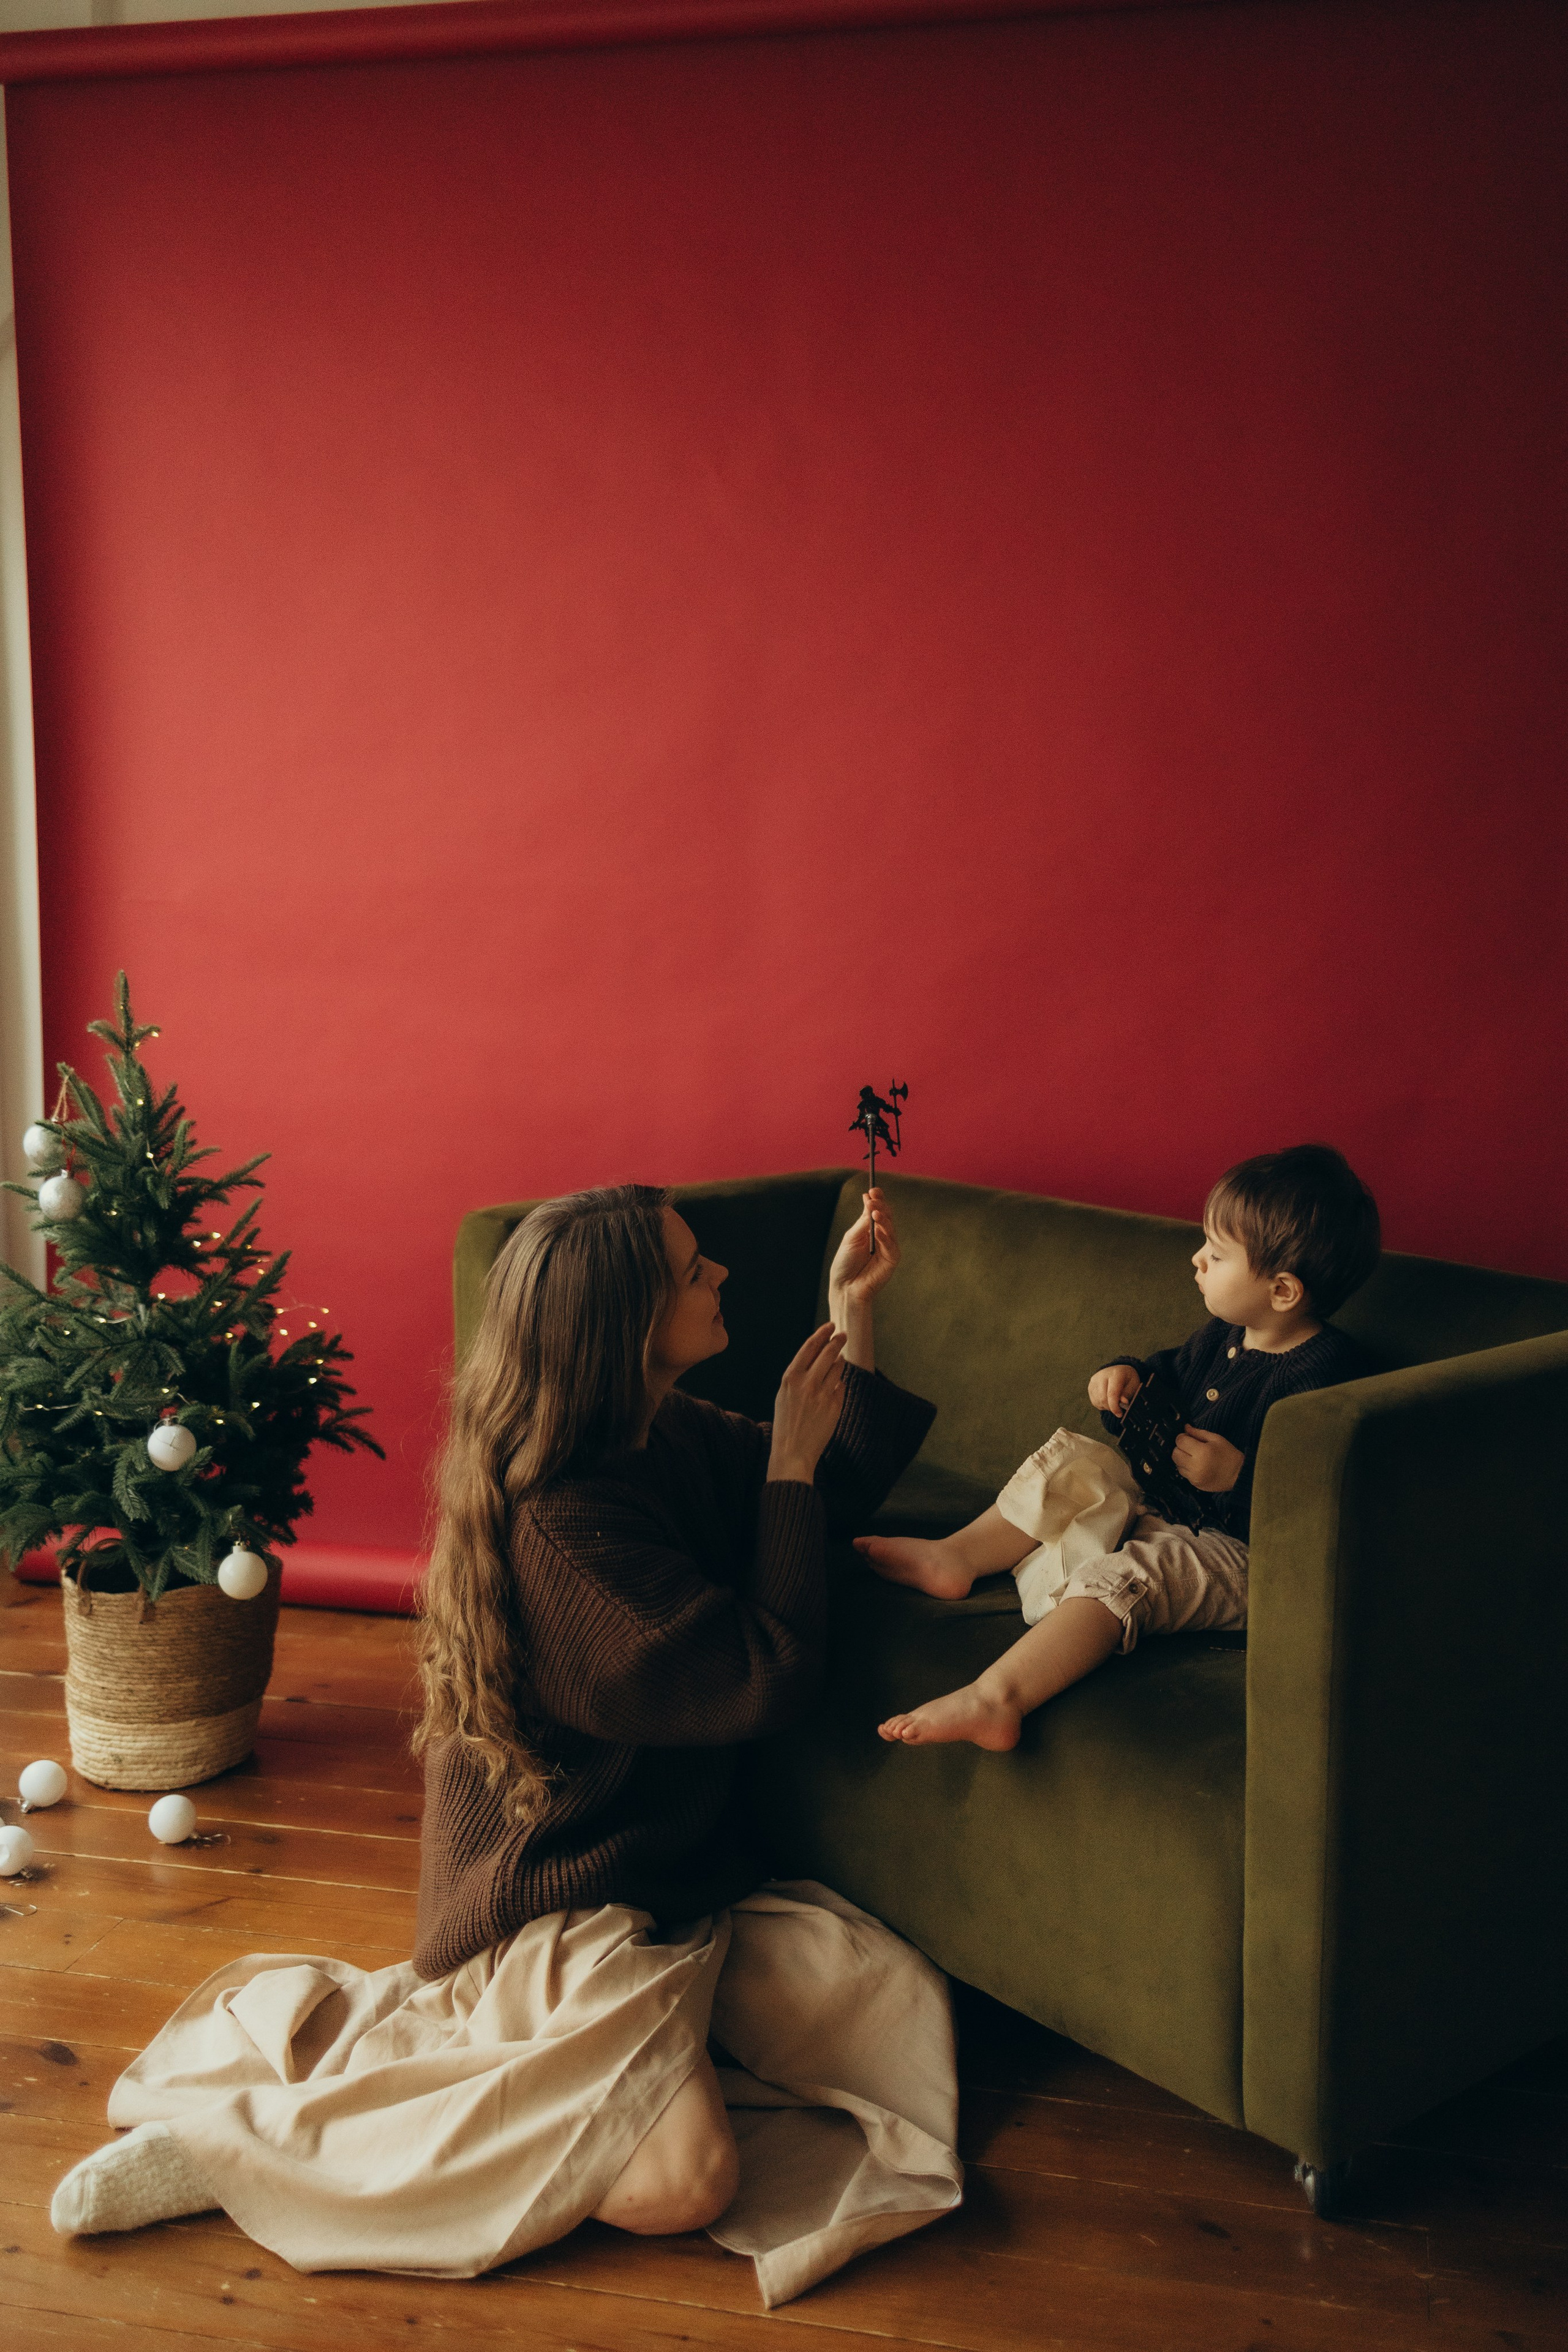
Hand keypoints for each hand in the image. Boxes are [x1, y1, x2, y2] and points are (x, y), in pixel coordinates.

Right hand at [768, 1324, 847, 1483]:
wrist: (792, 1451)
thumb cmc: (786, 1423)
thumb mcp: (784, 1395)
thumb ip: (798, 1377)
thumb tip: (816, 1359)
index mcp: (790, 1378)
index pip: (809, 1347)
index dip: (821, 1334)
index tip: (830, 1326)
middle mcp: (807, 1383)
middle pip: (827, 1353)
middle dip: (837, 1341)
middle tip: (842, 1335)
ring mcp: (822, 1394)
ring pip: (837, 1368)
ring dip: (839, 1361)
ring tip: (838, 1359)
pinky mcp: (835, 1406)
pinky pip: (840, 1387)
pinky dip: (839, 1384)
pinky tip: (834, 1387)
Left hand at [828, 1188, 899, 1308]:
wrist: (845, 1286)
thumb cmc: (845, 1263)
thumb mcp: (852, 1237)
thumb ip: (863, 1220)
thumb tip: (868, 1197)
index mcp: (870, 1229)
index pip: (877, 1210)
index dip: (877, 1199)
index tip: (873, 1189)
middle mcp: (881, 1236)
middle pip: (886, 1216)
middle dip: (881, 1205)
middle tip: (874, 1198)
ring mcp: (887, 1247)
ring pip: (890, 1228)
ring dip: (883, 1219)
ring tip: (875, 1212)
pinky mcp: (892, 1260)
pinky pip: (891, 1246)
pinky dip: (885, 1236)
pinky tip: (878, 1230)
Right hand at [1089, 1365, 1141, 1416]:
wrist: (1119, 1371)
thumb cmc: (1128, 1380)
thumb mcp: (1134, 1385)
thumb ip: (1128, 1394)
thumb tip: (1123, 1402)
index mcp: (1116, 1373)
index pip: (1112, 1393)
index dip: (1115, 1406)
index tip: (1119, 1414)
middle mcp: (1102, 1375)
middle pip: (1103, 1398)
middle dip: (1111, 1408)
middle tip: (1118, 1409)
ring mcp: (1094, 1380)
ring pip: (1098, 1401)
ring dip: (1106, 1407)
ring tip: (1114, 1402)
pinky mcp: (1090, 1386)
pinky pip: (1094, 1401)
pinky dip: (1102, 1405)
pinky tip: (1108, 1400)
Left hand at [1171, 1425, 1244, 1493]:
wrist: (1239, 1475)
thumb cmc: (1229, 1455)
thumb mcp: (1216, 1439)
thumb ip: (1198, 1433)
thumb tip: (1185, 1428)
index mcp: (1202, 1452)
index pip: (1180, 1441)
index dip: (1182, 1437)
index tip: (1188, 1437)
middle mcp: (1195, 1466)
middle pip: (1175, 1454)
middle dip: (1180, 1448)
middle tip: (1190, 1447)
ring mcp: (1194, 1477)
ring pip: (1177, 1465)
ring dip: (1182, 1459)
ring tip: (1194, 1457)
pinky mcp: (1195, 1484)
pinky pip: (1184, 1474)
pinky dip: (1187, 1469)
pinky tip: (1197, 1466)